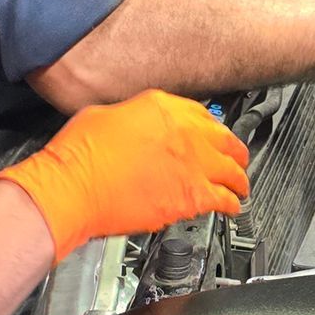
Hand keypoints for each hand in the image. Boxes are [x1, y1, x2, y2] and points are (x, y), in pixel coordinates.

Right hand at [0, 91, 249, 263]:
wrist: (73, 187)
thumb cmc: (78, 155)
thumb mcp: (103, 114)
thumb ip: (132, 117)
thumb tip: (137, 126)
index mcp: (162, 105)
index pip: (200, 114)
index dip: (208, 129)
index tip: (211, 136)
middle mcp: (185, 132)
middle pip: (224, 140)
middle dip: (232, 151)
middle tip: (236, 158)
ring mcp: (192, 164)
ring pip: (231, 171)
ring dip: (238, 179)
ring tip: (241, 185)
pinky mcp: (191, 196)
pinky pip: (223, 200)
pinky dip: (232, 205)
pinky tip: (233, 208)